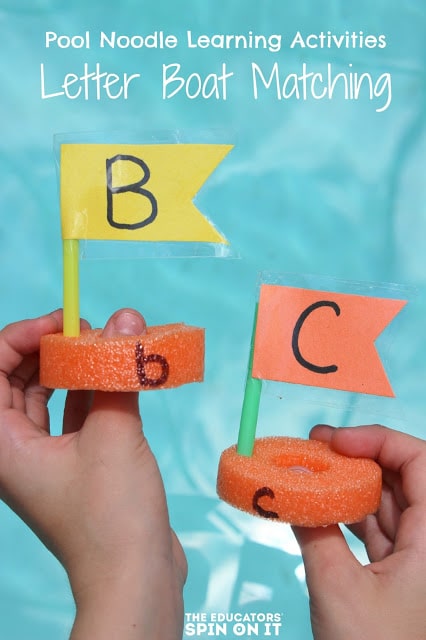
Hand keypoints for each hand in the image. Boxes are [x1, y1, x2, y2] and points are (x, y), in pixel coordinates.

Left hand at [0, 309, 186, 639]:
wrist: (135, 577)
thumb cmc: (111, 514)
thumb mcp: (113, 434)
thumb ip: (116, 372)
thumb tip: (127, 319)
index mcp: (0, 444)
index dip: (21, 337)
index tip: (62, 322)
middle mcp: (13, 450)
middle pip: (16, 379)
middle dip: (49, 348)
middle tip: (87, 330)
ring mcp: (43, 458)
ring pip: (46, 395)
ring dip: (73, 368)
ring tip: (105, 346)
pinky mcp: (73, 464)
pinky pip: (72, 414)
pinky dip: (91, 391)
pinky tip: (116, 375)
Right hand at [292, 424, 425, 639]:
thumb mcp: (337, 590)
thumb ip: (313, 530)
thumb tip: (290, 488)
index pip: (419, 461)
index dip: (378, 439)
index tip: (334, 440)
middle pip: (399, 478)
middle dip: (354, 459)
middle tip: (311, 450)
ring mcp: (416, 559)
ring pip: (385, 504)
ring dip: (346, 487)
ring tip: (306, 475)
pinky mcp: (399, 575)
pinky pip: (373, 531)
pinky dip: (345, 516)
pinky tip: (316, 508)